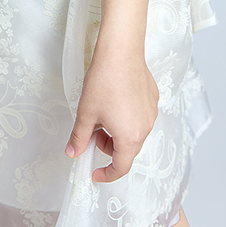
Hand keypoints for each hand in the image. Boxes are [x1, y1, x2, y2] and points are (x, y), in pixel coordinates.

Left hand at [65, 49, 158, 182]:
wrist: (121, 52)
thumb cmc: (104, 82)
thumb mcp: (86, 113)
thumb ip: (79, 138)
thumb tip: (72, 153)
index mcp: (130, 138)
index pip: (121, 167)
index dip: (107, 174)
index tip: (95, 172)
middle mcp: (145, 128)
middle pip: (127, 150)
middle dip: (108, 147)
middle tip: (92, 132)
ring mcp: (151, 113)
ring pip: (134, 133)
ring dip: (117, 132)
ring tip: (102, 113)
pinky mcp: (153, 98)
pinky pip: (140, 116)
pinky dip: (127, 117)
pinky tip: (115, 100)